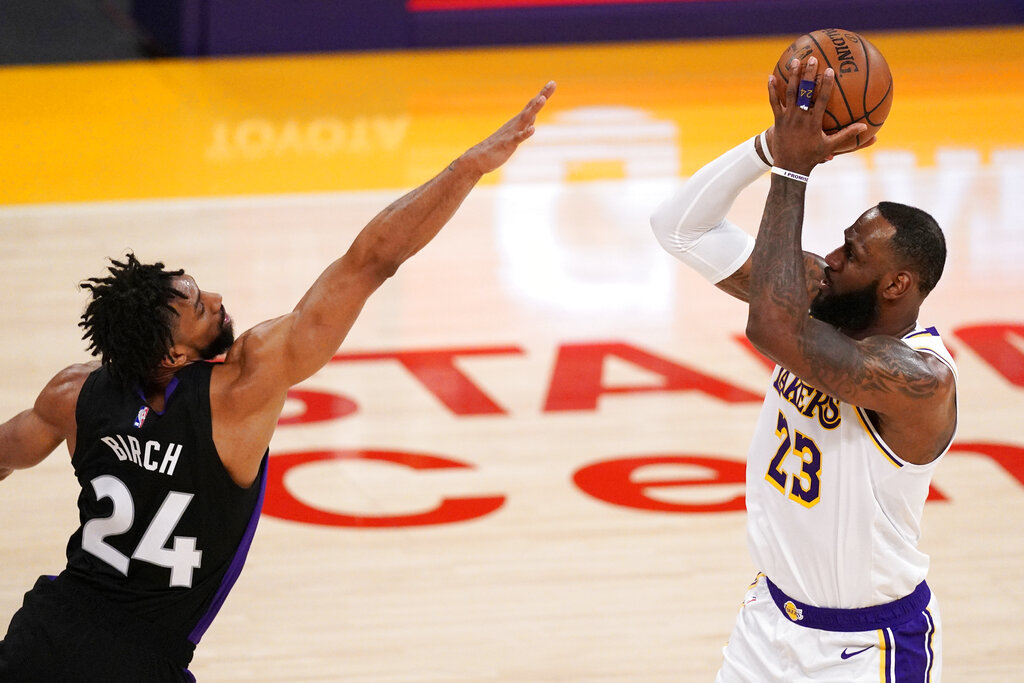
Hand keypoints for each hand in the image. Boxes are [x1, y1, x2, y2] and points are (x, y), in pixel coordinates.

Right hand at [459, 81, 555, 175]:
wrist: (478, 158)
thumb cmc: (497, 147)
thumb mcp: (514, 135)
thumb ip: (523, 127)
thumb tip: (532, 121)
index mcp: (518, 121)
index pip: (532, 105)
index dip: (543, 94)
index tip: (552, 83)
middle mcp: (516, 123)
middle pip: (531, 107)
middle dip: (542, 95)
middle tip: (552, 84)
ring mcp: (512, 132)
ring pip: (525, 119)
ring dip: (534, 109)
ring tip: (542, 99)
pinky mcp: (508, 144)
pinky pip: (518, 138)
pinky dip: (525, 133)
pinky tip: (532, 129)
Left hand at [767, 58, 866, 174]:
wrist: (789, 168)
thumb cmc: (812, 156)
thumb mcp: (830, 147)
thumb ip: (847, 135)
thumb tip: (865, 127)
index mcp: (814, 122)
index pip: (821, 99)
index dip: (826, 84)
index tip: (830, 70)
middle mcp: (800, 118)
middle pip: (804, 92)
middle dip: (808, 74)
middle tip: (812, 58)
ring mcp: (787, 118)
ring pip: (789, 94)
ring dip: (791, 76)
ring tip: (795, 61)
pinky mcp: (777, 120)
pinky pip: (774, 102)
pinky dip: (772, 90)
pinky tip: (771, 77)